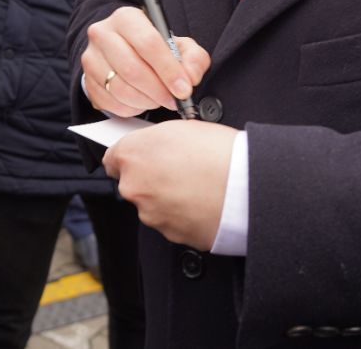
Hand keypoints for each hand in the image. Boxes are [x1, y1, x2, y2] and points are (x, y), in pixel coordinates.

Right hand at [82, 5, 210, 116]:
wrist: (122, 49)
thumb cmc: (153, 47)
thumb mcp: (178, 44)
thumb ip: (193, 58)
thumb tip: (190, 78)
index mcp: (126, 18)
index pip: (148, 43)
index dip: (168, 70)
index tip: (184, 89)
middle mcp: (102, 34)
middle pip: (132, 69)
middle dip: (158, 90)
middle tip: (174, 100)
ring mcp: (91, 58)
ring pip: (120, 89)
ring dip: (146, 101)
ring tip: (159, 99)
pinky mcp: (87, 81)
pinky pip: (112, 103)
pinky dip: (132, 108)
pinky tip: (143, 101)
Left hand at [103, 120, 236, 250]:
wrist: (247, 188)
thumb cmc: (220, 153)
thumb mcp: (182, 127)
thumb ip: (156, 139)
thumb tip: (153, 145)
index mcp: (133, 155)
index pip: (113, 158)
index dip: (130, 156)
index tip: (140, 157)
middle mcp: (135, 187)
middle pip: (133, 183)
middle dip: (151, 178)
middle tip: (179, 169)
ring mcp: (151, 214)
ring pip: (152, 204)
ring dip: (167, 197)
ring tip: (196, 185)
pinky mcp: (170, 234)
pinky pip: (171, 221)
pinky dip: (182, 214)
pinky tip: (201, 200)